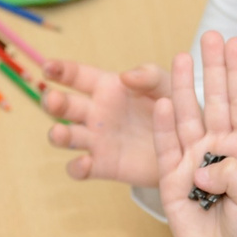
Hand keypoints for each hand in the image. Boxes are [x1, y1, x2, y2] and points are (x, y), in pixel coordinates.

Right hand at [41, 56, 169, 184]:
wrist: (188, 147)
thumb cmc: (174, 108)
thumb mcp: (166, 85)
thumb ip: (149, 76)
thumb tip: (125, 76)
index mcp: (106, 88)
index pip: (76, 76)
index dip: (60, 70)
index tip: (48, 67)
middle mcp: (95, 113)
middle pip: (64, 106)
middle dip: (54, 102)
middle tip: (55, 101)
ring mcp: (97, 141)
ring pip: (66, 137)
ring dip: (58, 135)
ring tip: (61, 133)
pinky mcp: (104, 166)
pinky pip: (81, 168)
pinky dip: (77, 167)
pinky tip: (84, 164)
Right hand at [151, 32, 236, 236]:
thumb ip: (234, 173)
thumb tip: (199, 165)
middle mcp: (221, 148)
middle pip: (214, 99)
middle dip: (212, 68)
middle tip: (209, 35)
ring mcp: (194, 161)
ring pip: (188, 116)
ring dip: (183, 88)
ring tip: (180, 57)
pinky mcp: (171, 179)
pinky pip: (166, 147)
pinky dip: (163, 126)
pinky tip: (161, 102)